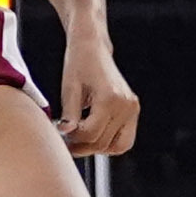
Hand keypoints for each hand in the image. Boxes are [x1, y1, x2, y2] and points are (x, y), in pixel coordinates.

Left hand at [57, 41, 140, 156]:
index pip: (91, 134)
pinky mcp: (133, 110)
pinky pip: (125, 139)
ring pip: (118, 147)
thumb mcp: (69, 89)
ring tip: (81, 139)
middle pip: (103, 143)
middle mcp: (126, 105)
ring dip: (98, 148)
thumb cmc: (78, 65)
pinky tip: (94, 134)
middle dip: (83, 146)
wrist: (93, 48)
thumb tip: (65, 133)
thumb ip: (69, 114)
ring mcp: (132, 109)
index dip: (73, 139)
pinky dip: (110, 143)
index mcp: (109, 98)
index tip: (62, 132)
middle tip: (68, 141)